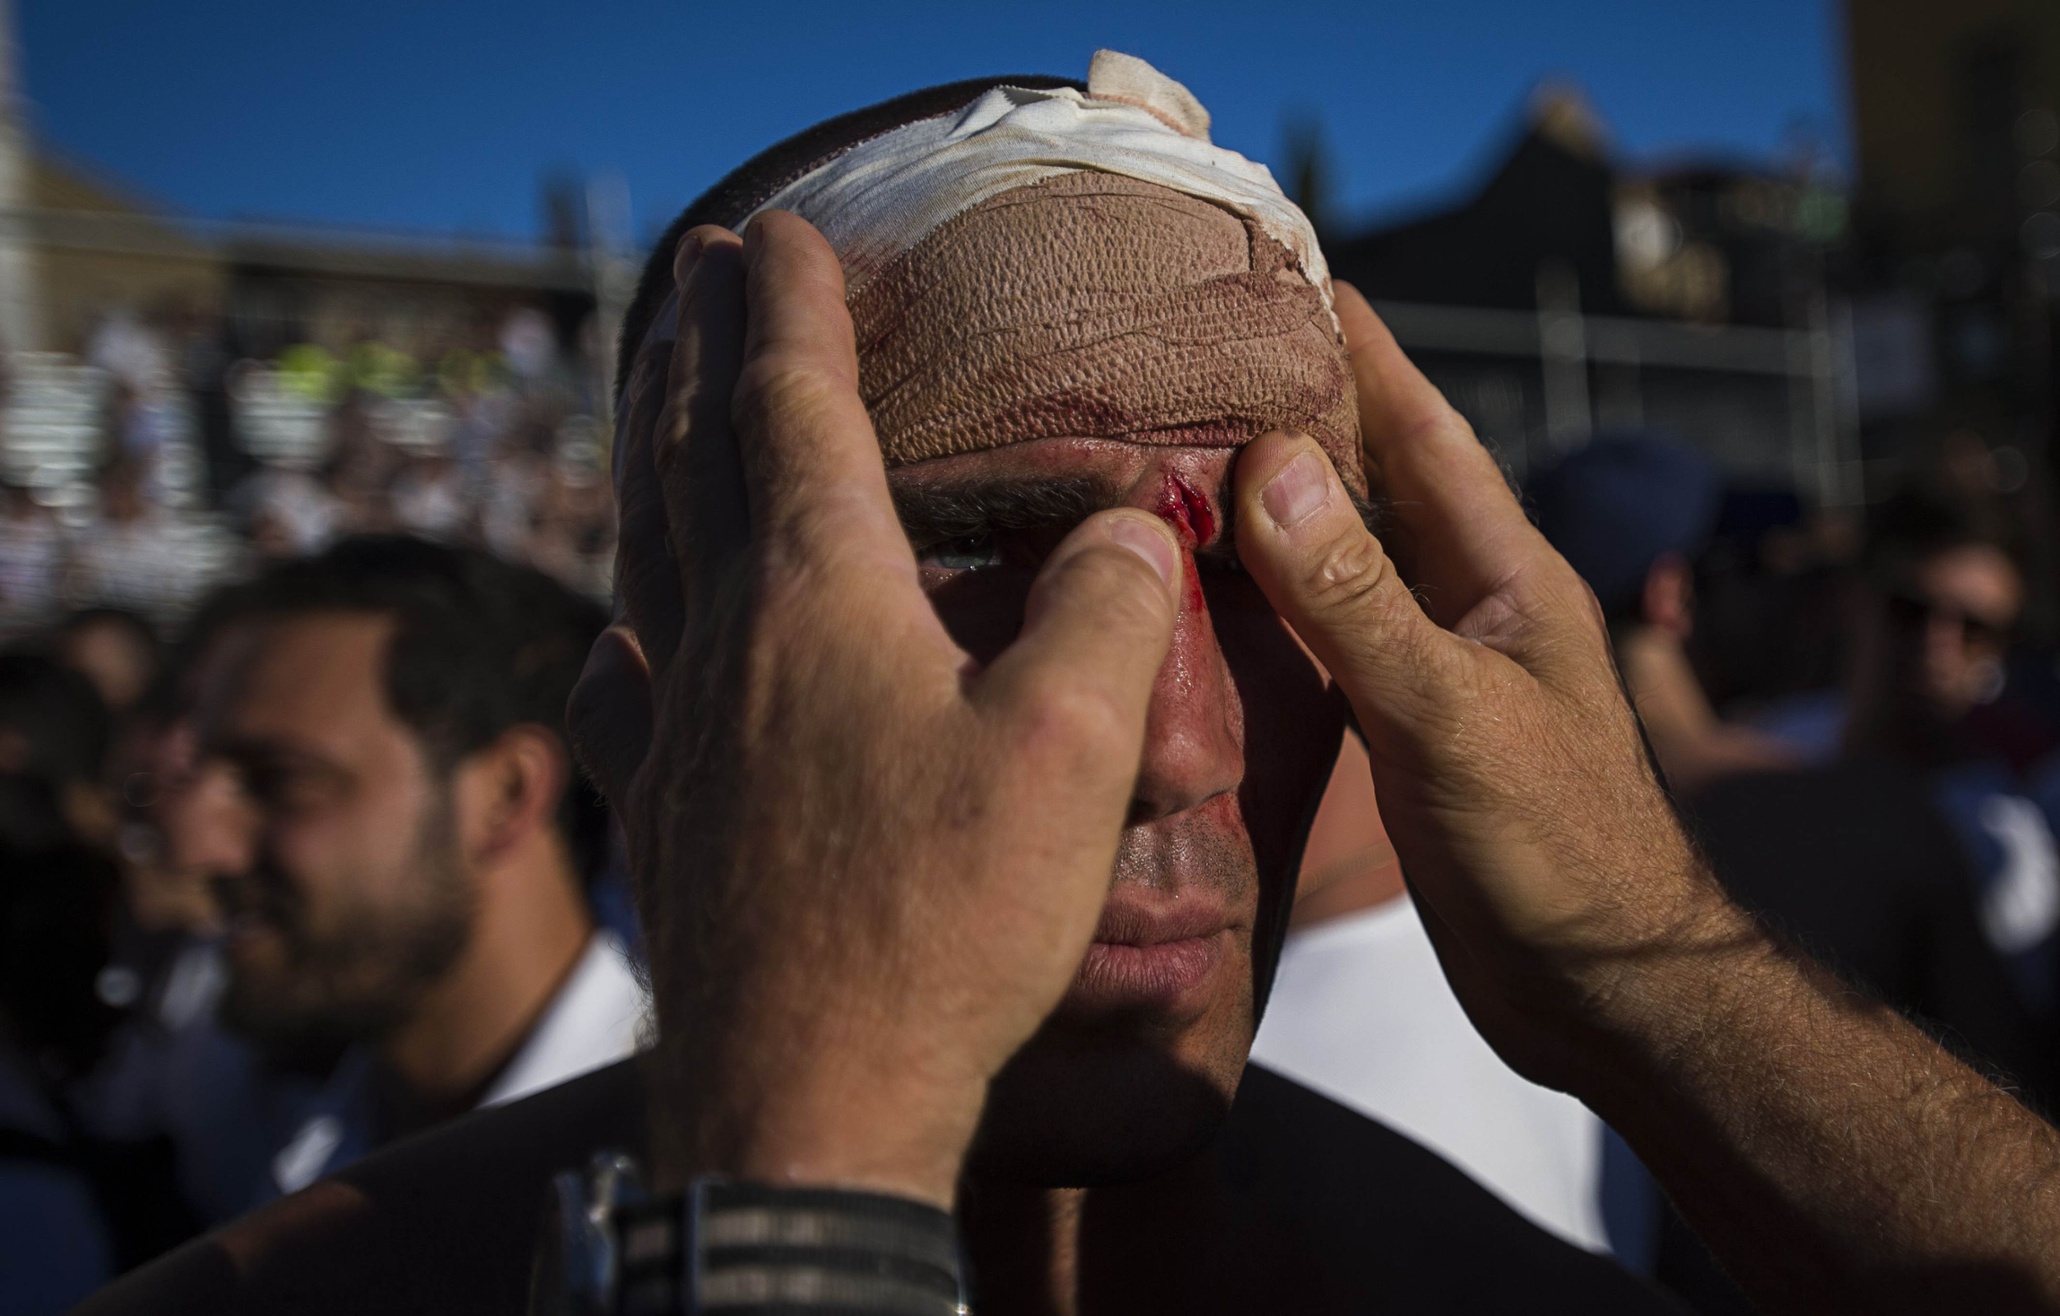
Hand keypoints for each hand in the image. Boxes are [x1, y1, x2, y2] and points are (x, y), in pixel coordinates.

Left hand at [568, 213, 1182, 1207]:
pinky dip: (620, 634)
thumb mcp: (1073, 749)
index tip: (783, 229)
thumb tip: (1126, 525)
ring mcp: (671, 734)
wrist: (805, 1104)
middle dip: (703, 353)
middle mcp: (721, 643)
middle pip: (695, 461)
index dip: (793, 307)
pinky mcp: (658, 822)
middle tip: (702, 278)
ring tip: (650, 415)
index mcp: (817, 597)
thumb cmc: (942, 922)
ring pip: (645, 561)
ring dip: (649, 466)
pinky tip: (614, 646)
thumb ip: (1105, 606)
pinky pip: (618, 691)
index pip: (793, 408)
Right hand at [1229, 283, 1739, 1087]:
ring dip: (1283, 506)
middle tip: (1208, 356)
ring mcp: (1442, 668)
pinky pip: (1333, 637)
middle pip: (1379, 481)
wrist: (1605, 989)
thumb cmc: (1555, 849)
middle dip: (1305, 412)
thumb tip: (1269, 466)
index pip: (1423, 429)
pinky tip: (1219, 599)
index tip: (1293, 274)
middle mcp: (1473, 603)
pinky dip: (1278, 603)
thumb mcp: (1452, 715)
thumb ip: (1361, 601)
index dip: (1361, 351)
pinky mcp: (1410, 731)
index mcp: (1505, 572)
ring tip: (1190, 455)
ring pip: (1350, 559)